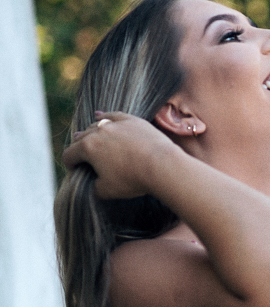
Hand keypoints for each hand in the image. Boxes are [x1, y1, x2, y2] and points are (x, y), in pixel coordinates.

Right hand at [62, 111, 179, 198]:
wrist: (162, 165)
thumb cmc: (134, 179)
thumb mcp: (108, 191)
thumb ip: (94, 187)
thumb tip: (93, 184)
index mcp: (87, 148)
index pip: (70, 155)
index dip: (70, 164)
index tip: (74, 170)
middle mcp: (98, 131)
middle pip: (82, 138)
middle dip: (80, 148)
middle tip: (84, 156)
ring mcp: (115, 124)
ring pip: (96, 126)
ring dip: (91, 132)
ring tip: (89, 137)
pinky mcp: (131, 120)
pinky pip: (113, 115)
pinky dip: (104, 116)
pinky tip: (100, 116)